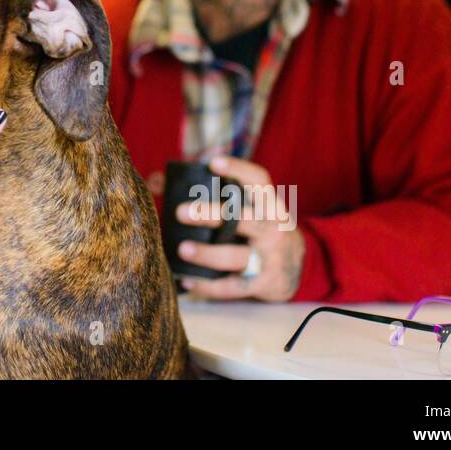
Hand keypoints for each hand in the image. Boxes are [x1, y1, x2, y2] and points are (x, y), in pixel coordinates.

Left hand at [174, 155, 304, 301]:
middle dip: (213, 215)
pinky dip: (209, 286)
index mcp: (269, 204)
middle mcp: (273, 228)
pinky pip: (234, 286)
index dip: (238, 170)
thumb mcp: (247, 208)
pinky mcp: (262, 283)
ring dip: (208, 254)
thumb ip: (206, 192)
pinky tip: (187, 281)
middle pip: (246, 219)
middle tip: (181, 212)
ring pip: (238, 256)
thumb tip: (155, 181)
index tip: (212, 163)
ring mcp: (269, 257)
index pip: (259, 181)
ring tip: (182, 249)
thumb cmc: (256, 228)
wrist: (295, 266)